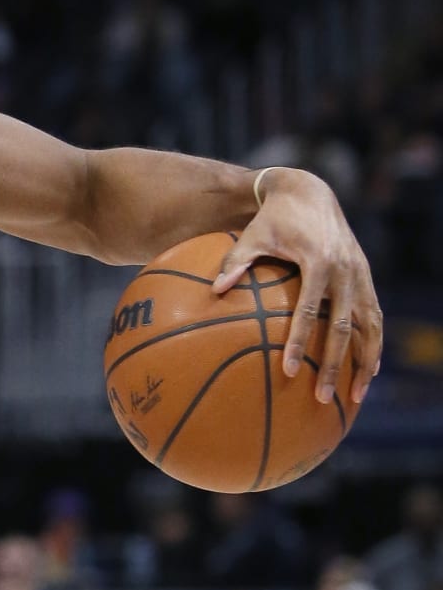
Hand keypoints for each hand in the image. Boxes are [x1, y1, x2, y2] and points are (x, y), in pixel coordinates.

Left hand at [215, 168, 381, 404]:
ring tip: (356, 396)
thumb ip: (235, 262)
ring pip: (369, 328)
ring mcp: (360, 275)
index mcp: (319, 262)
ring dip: (365, 362)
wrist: (309, 191)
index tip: (288, 370)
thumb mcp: (252, 235)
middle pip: (344, 328)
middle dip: (333, 366)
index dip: (300, 342)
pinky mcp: (366, 277)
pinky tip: (369, 370)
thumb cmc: (273, 217)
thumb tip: (214, 290)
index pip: (310, 311)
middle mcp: (346, 271)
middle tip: (320, 397)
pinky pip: (374, 317)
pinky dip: (374, 344)